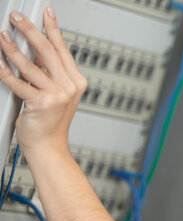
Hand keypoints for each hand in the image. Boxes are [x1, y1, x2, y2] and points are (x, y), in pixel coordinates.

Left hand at [0, 8, 86, 154]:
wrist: (49, 146)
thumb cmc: (51, 122)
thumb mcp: (58, 94)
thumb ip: (50, 73)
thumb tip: (36, 50)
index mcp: (76, 82)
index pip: (62, 49)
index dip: (53, 29)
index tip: (46, 13)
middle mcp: (69, 87)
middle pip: (47, 52)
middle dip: (30, 31)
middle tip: (17, 18)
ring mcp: (57, 95)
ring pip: (30, 65)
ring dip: (12, 48)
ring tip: (2, 37)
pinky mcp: (41, 103)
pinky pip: (17, 83)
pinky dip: (4, 71)